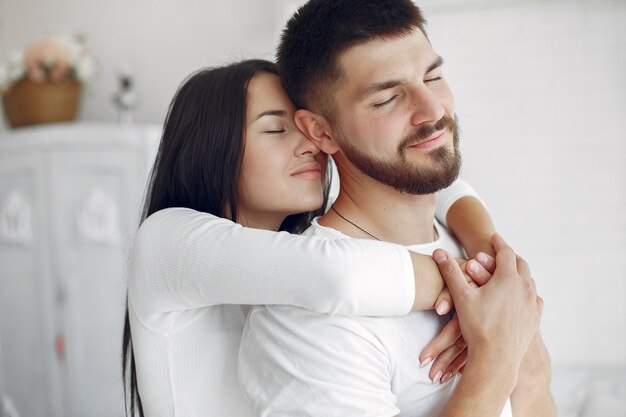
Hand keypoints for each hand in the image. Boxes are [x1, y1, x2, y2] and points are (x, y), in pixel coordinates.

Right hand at [432, 234, 541, 378]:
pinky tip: (521, 295)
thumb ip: (450, 271)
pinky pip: (534, 298)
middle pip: (521, 264)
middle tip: (503, 251)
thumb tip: (438, 252)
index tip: (494, 237)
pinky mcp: (535, 318)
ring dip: (520, 274)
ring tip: (511, 272)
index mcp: (508, 278)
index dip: (498, 243)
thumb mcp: (461, 296)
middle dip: (511, 256)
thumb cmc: (477, 326)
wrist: (496, 358)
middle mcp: (525, 288)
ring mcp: (533, 304)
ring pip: (529, 281)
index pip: (505, 252)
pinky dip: (527, 291)